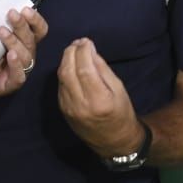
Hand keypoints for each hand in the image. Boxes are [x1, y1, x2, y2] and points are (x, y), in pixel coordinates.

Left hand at [0, 6, 48, 99]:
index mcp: (23, 42)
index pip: (37, 30)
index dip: (35, 20)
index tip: (25, 9)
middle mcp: (24, 55)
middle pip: (31, 40)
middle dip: (22, 25)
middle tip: (11, 14)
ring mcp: (19, 71)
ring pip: (26, 56)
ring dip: (14, 41)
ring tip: (2, 32)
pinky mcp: (10, 84)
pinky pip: (19, 76)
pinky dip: (16, 65)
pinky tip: (11, 55)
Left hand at [57, 39, 145, 157]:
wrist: (113, 141)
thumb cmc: (121, 113)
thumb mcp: (119, 89)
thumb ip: (103, 69)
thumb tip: (89, 51)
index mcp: (99, 100)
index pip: (85, 69)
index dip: (83, 52)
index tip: (87, 41)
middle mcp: (80, 105)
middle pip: (68, 71)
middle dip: (71, 53)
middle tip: (78, 42)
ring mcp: (68, 108)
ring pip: (61, 77)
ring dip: (65, 60)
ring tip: (74, 49)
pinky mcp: (63, 109)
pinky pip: (61, 85)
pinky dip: (64, 71)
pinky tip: (71, 64)